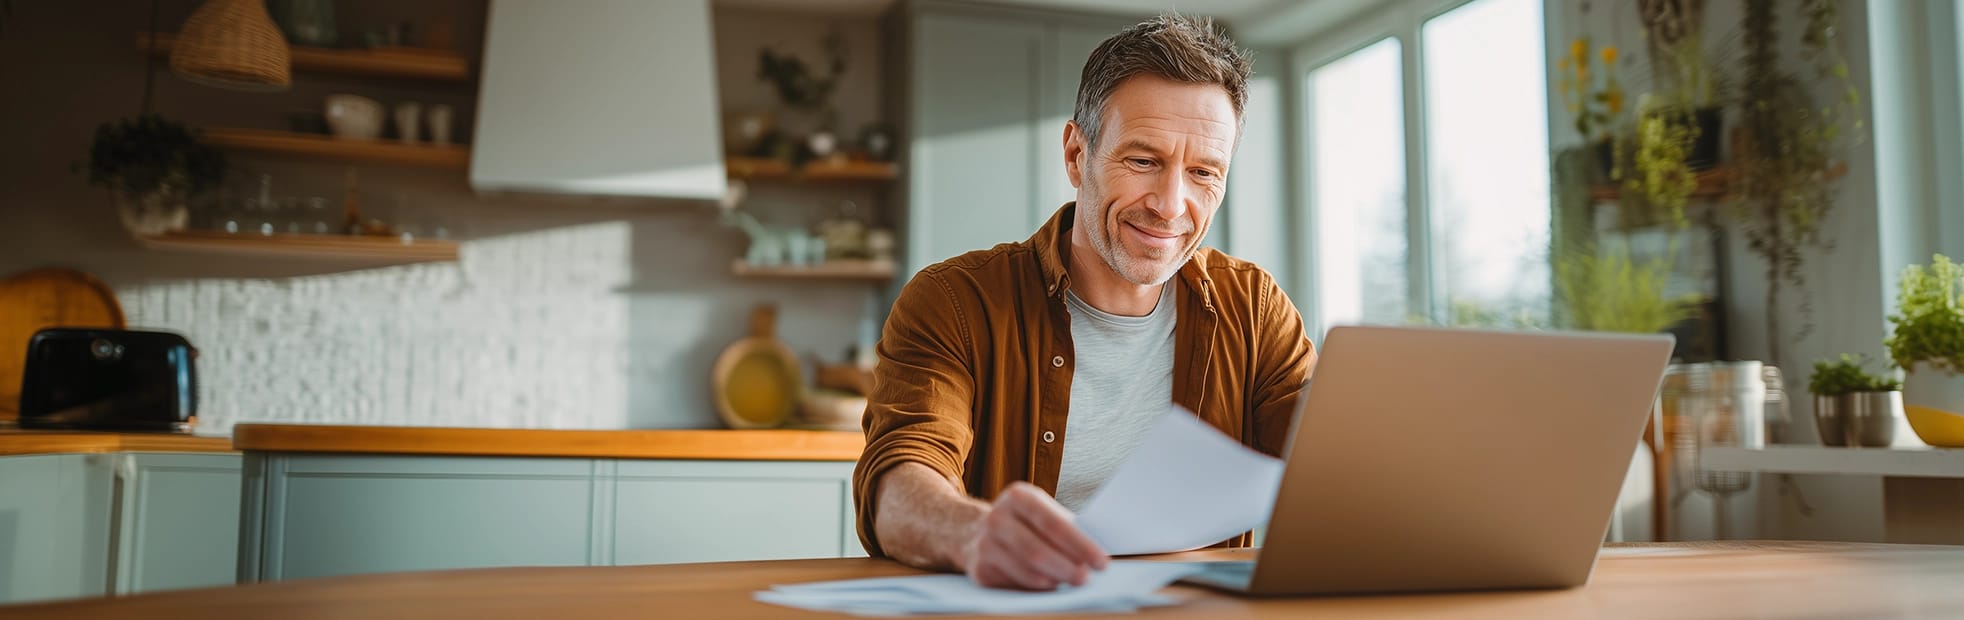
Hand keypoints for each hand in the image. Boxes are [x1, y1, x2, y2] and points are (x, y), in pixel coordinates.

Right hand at [958, 482, 1109, 589]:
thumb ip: (1065, 527)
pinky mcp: (979, 570)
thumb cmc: (1023, 523)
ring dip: (1054, 580)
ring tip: (1071, 581)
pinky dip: (1037, 588)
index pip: (1054, 524)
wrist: (974, 530)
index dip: (1080, 545)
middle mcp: (997, 518)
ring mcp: (985, 545)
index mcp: (1018, 497)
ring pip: (1027, 572)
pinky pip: (1015, 585)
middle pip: (1038, 551)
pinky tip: (1049, 584)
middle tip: (1086, 579)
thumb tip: (1095, 555)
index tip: (1101, 562)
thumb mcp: (1040, 512)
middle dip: (1067, 568)